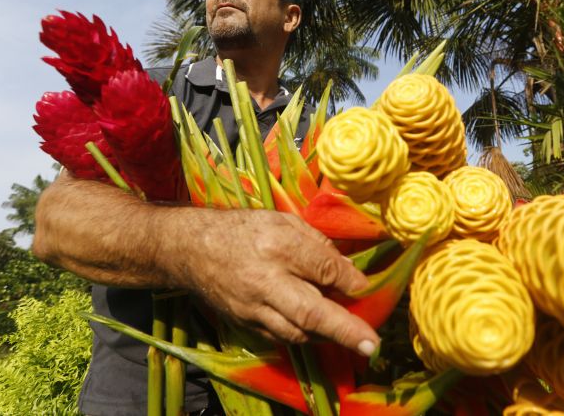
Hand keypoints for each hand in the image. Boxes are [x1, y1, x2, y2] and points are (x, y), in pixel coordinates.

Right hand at [182, 209, 378, 355]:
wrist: (192, 249)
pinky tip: (320, 331)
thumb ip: (317, 243)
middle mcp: (265, 280)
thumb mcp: (283, 221)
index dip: (349, 281)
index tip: (366, 288)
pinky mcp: (244, 323)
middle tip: (372, 343)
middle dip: (344, 329)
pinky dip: (304, 335)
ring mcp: (252, 306)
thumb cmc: (244, 229)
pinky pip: (280, 335)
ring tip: (353, 338)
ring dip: (327, 337)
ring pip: (296, 331)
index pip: (322, 268)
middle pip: (310, 311)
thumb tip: (348, 270)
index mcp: (277, 246)